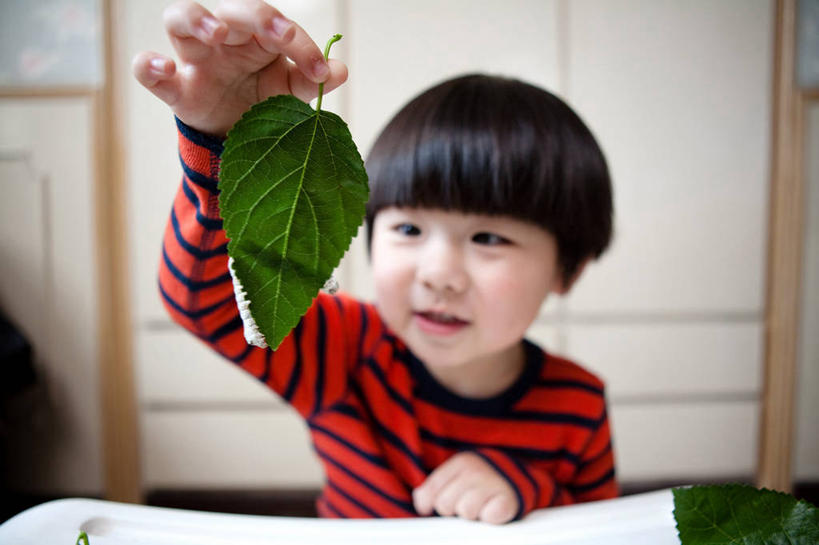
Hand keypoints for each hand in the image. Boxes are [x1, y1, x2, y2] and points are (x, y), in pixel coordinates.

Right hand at [132, 0, 347, 135]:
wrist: (237, 142)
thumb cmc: (265, 106)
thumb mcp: (291, 95)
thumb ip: (311, 80)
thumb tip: (340, 70)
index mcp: (257, 37)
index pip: (277, 25)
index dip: (301, 44)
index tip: (320, 71)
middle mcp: (224, 39)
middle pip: (233, 10)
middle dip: (258, 16)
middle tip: (280, 34)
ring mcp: (195, 59)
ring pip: (180, 18)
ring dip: (197, 20)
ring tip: (217, 34)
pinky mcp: (175, 87)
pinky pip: (147, 69)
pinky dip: (148, 66)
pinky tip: (163, 68)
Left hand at [412, 451, 518, 523]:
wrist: (517, 477)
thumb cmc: (480, 480)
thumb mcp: (456, 475)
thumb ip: (434, 487)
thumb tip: (421, 503)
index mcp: (460, 462)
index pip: (430, 492)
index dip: (429, 504)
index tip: (434, 506)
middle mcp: (475, 471)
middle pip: (445, 504)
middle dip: (453, 509)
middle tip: (466, 502)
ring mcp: (492, 484)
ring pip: (465, 512)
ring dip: (472, 514)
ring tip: (480, 506)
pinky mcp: (507, 501)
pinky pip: (487, 518)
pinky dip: (489, 517)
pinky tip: (492, 508)